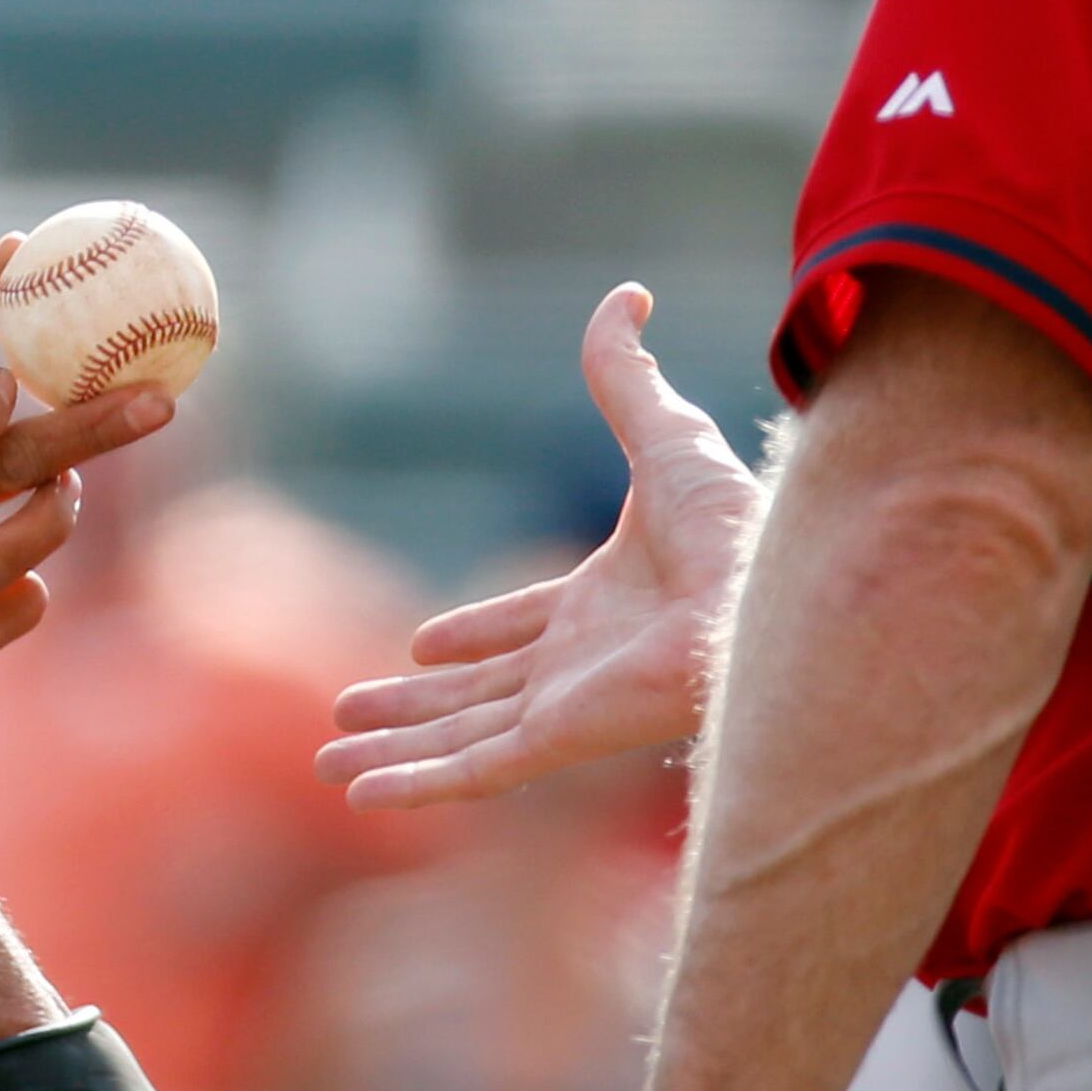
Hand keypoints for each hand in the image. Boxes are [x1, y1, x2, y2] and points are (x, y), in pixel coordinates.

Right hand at [317, 283, 762, 806]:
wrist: (763, 587)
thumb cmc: (733, 521)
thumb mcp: (664, 435)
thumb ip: (626, 377)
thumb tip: (627, 295)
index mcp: (604, 603)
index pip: (524, 630)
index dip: (476, 635)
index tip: (423, 645)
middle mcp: (581, 664)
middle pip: (478, 694)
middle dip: (413, 707)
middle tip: (347, 714)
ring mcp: (569, 708)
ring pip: (462, 740)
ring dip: (396, 752)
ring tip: (328, 767)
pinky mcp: (564, 741)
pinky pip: (478, 771)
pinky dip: (417, 783)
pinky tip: (362, 795)